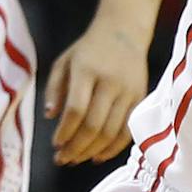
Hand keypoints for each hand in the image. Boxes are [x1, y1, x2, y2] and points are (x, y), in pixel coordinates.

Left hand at [44, 20, 147, 166]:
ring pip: (112, 132)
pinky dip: (113, 148)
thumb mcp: (64, 61)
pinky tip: (98, 156)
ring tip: (77, 159)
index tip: (55, 144)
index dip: (65, 131)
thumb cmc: (88, 49)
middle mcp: (110, 82)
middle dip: (77, 147)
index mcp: (87, 70)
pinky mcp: (141, 99)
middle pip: (94, 125)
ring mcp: (129, 92)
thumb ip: (54, 88)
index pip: (76, 109)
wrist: (125, 32)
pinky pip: (128, 131)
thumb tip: (51, 117)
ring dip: (92, 151)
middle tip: (63, 160)